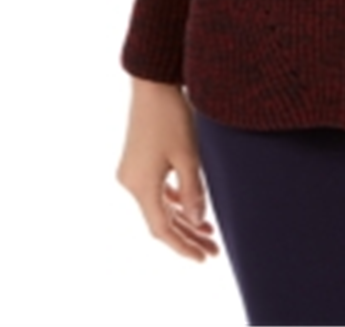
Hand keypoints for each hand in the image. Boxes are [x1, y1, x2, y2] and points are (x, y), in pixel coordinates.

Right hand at [115, 78, 219, 261]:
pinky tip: (193, 207)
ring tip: (209, 231)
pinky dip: (174, 200)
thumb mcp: (188, 155)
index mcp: (141, 185)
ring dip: (183, 218)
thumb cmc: (171, 117)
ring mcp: (132, 172)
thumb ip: (193, 191)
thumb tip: (198, 221)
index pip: (162, 229)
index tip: (203, 258)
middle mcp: (131, 183)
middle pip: (161, 220)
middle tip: (213, 250)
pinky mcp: (138, 162)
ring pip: (159, 206)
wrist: (152, 84)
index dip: (183, 246)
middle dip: (187, 236)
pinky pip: (156, 190)